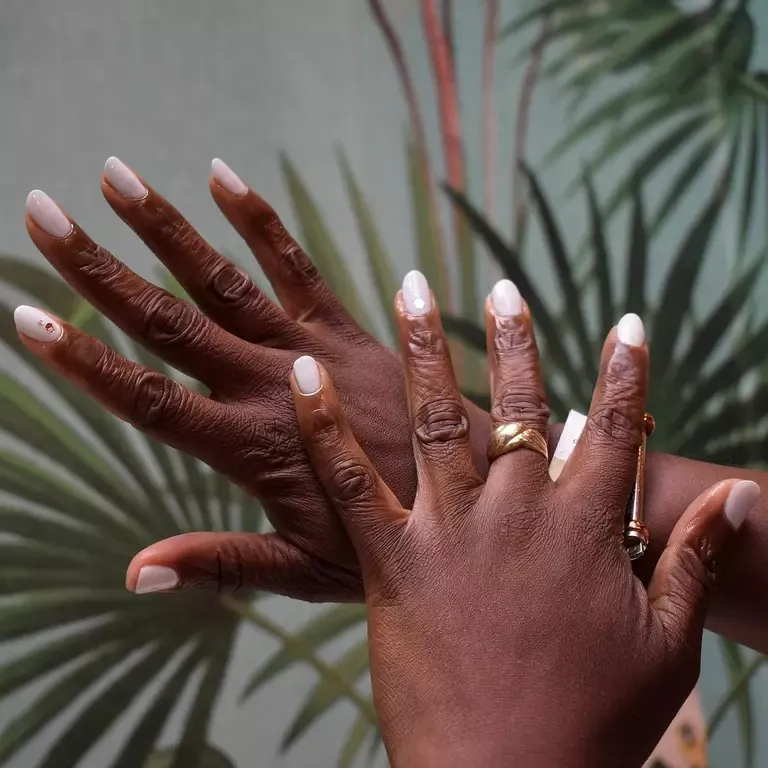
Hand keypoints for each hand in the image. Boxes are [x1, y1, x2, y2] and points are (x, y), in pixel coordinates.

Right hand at [17, 158, 487, 600]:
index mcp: (254, 448)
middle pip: (173, 323)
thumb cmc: (392, 540)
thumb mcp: (302, 569)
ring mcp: (312, 349)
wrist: (477, 490)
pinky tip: (221, 176)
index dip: (86, 362)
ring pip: (225, 282)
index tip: (29, 317)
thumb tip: (133, 576)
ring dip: (168, 229)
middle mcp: (275, 386)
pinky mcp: (347, 328)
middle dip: (103, 270)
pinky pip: (298, 266)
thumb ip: (220, 566)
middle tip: (43, 213)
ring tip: (116, 175)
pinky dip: (259, 222)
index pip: (151, 401)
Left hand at [290, 276, 758, 767]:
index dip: (625, 373)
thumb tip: (743, 498)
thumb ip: (697, 562)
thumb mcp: (668, 644)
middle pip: (521, 407)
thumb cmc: (596, 721)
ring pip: (437, 417)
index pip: (617, 431)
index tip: (627, 324)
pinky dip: (322, 424)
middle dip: (516, 341)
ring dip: (423, 347)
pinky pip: (348, 479)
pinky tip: (306, 374)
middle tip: (506, 287)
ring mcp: (450, 530)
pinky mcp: (391, 560)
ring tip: (411, 287)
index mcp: (587, 529)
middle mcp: (518, 512)